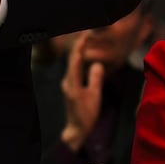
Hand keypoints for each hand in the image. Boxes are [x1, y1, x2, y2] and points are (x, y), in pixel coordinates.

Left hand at [59, 32, 101, 149]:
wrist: (76, 130)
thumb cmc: (86, 115)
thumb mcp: (94, 97)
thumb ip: (95, 79)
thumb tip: (97, 63)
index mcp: (72, 82)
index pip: (75, 59)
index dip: (80, 46)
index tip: (85, 34)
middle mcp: (67, 80)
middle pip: (72, 59)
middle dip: (78, 46)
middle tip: (85, 33)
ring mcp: (67, 84)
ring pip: (72, 64)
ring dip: (78, 52)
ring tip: (84, 41)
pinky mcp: (70, 87)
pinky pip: (74, 70)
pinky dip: (78, 61)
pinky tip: (82, 58)